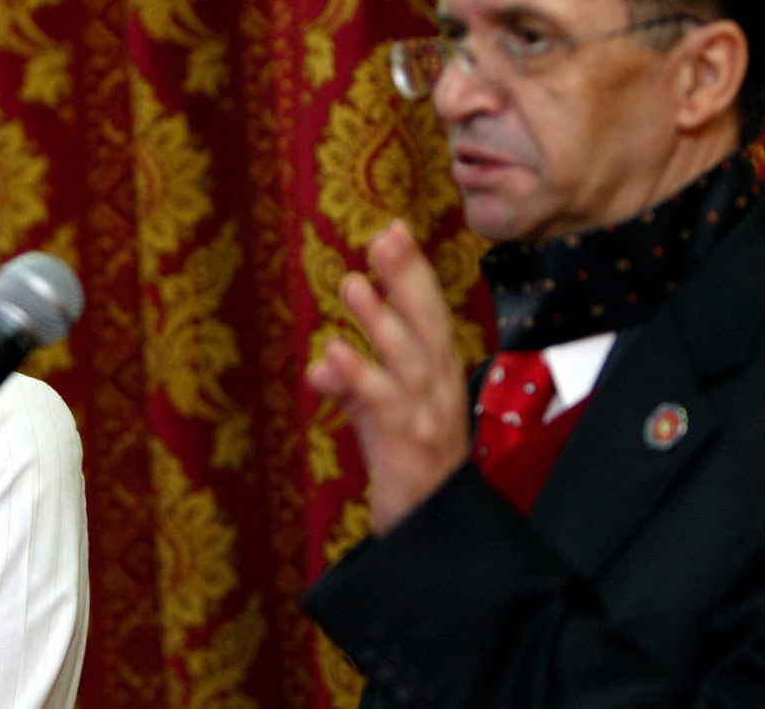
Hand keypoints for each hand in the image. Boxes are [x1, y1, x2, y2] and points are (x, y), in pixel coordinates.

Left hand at [306, 219, 470, 534]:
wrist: (436, 536)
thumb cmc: (409, 468)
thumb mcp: (382, 418)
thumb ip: (357, 386)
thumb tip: (323, 362)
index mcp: (440, 378)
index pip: (430, 315)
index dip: (413, 273)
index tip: (394, 229)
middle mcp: (440, 392)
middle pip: (427, 326)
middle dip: (407, 279)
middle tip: (385, 235)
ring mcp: (428, 420)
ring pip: (407, 361)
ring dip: (380, 321)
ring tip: (353, 283)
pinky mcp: (408, 449)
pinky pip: (384, 408)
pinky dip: (360, 379)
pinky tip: (332, 356)